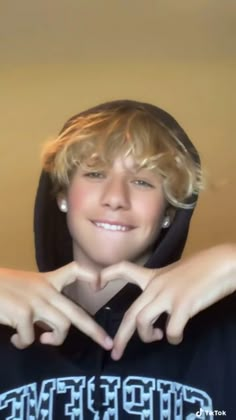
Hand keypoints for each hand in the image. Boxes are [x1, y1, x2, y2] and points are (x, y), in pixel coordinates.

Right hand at [0, 262, 112, 349]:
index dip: (90, 277)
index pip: (75, 270)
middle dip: (94, 330)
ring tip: (42, 340)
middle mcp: (46, 290)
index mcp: (48, 280)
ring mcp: (35, 301)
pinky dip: (24, 343)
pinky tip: (15, 339)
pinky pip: (32, 338)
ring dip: (54, 340)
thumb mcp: (27, 286)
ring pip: (62, 327)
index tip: (99, 287)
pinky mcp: (23, 313)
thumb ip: (43, 299)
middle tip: (107, 344)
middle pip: (76, 312)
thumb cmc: (3, 288)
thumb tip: (50, 326)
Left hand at [100, 244, 235, 359]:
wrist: (222, 264)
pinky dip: (172, 338)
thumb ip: (162, 288)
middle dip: (121, 337)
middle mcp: (156, 286)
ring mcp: (168, 295)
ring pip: (143, 322)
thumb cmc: (201, 269)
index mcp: (153, 276)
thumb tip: (158, 309)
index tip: (95, 284)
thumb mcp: (175, 274)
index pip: (123, 269)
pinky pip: (170, 330)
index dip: (106, 275)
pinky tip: (177, 337)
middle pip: (131, 313)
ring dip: (146, 337)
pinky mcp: (183, 305)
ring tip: (156, 338)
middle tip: (115, 353)